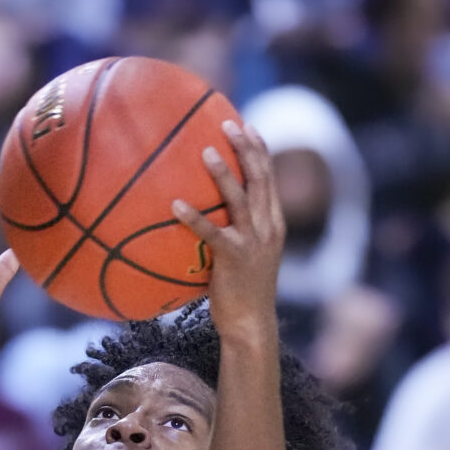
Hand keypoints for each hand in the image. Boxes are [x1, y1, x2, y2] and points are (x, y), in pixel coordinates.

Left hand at [172, 119, 282, 341]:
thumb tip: (204, 211)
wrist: (251, 325)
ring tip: (206, 151)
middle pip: (260, 178)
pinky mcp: (235, 259)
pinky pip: (213, 232)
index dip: (260, 149)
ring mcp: (254, 243)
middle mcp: (268, 228)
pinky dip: (195, 217)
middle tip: (228, 123)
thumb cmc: (241, 293)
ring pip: (241, 199)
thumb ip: (234, 231)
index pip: (270, 178)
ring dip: (224, 173)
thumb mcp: (245, 256)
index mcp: (273, 224)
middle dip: (246, 147)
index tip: (247, 125)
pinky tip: (175, 204)